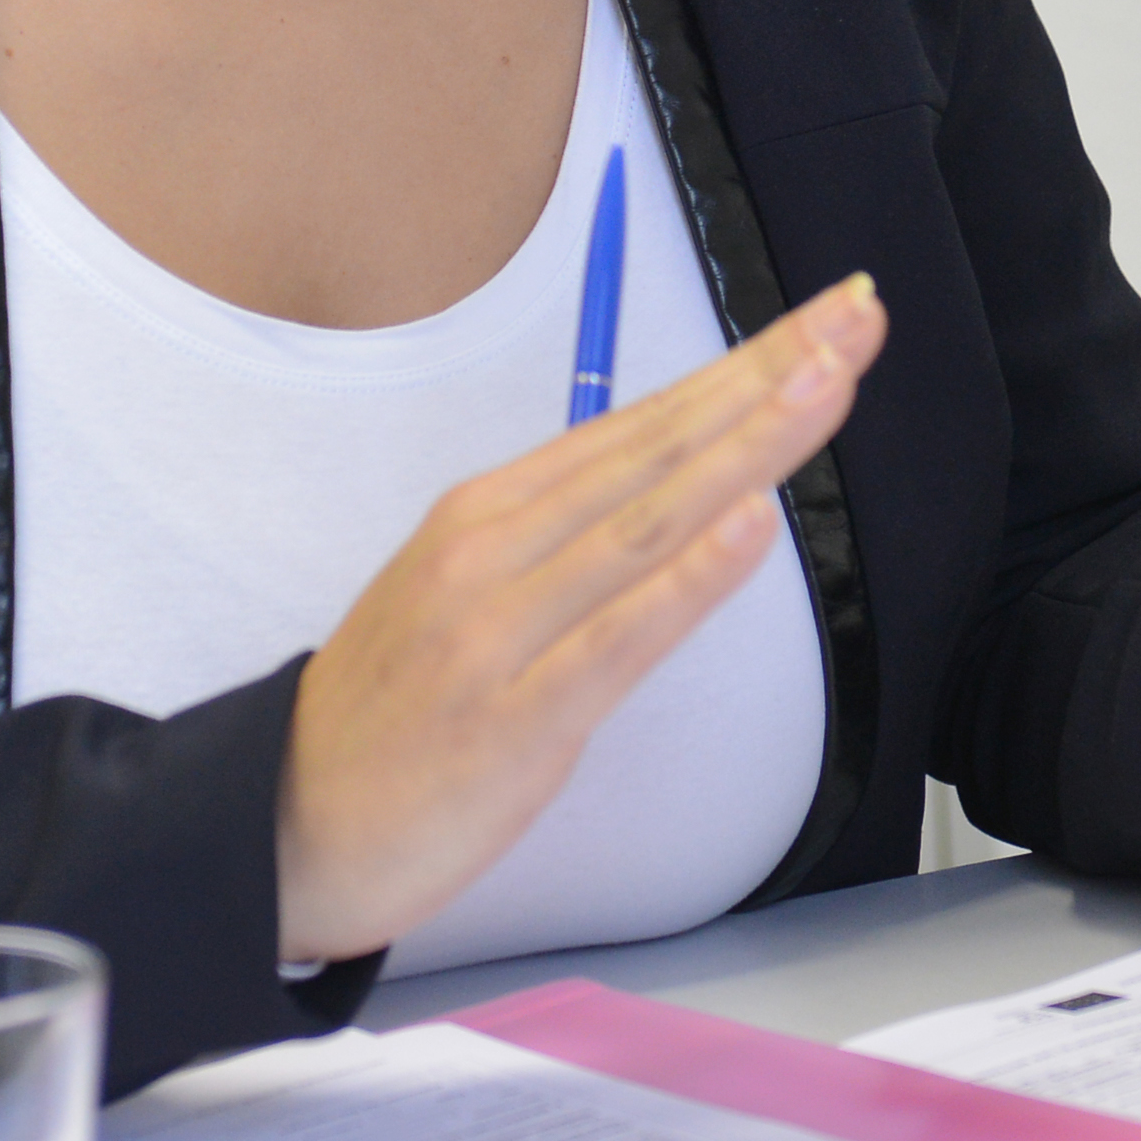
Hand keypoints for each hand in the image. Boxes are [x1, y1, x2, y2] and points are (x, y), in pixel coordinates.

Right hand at [276, 275, 882, 965]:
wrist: (282, 826)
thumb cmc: (391, 714)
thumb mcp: (467, 595)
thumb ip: (564, 540)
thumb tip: (674, 490)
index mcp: (490, 512)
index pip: (642, 421)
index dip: (743, 367)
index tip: (828, 320)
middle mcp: (495, 548)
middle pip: (657, 447)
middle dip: (768, 377)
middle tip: (858, 314)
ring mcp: (501, 626)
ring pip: (649, 519)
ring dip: (748, 446)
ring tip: (828, 383)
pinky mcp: (514, 714)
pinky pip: (616, 635)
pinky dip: (688, 575)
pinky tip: (748, 524)